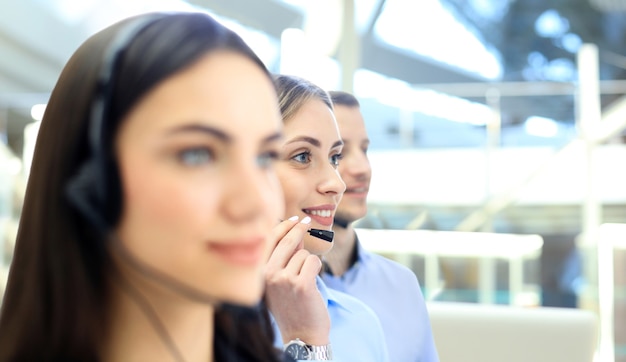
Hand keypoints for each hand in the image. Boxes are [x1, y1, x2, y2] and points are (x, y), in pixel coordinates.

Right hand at [264, 216, 330, 344]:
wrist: (301, 335)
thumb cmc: (291, 307)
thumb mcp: (279, 281)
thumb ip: (284, 258)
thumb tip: (295, 232)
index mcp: (258, 274)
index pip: (268, 241)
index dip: (282, 226)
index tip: (294, 218)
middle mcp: (267, 275)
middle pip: (287, 240)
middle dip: (299, 229)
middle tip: (306, 222)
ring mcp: (283, 279)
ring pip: (303, 253)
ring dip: (308, 263)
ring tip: (304, 282)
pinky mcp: (301, 284)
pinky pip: (314, 262)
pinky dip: (316, 269)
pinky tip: (312, 284)